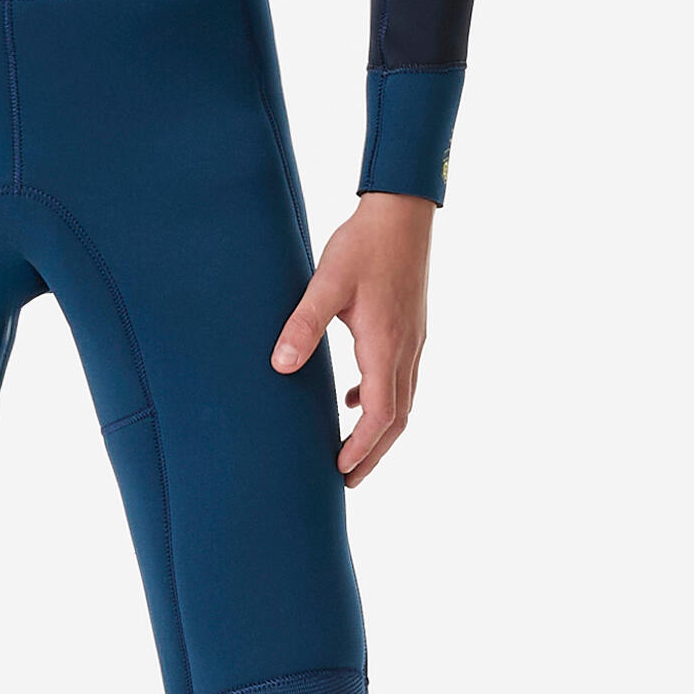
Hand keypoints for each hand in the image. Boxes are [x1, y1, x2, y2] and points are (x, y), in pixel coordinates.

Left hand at [269, 192, 433, 484]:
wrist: (402, 212)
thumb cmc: (364, 245)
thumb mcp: (326, 284)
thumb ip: (303, 325)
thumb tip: (280, 366)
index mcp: (385, 345)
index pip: (382, 415)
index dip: (363, 448)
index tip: (340, 471)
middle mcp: (406, 349)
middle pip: (398, 420)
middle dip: (373, 454)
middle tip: (347, 481)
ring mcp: (413, 340)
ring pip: (403, 401)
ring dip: (380, 431)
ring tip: (351, 450)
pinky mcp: (410, 329)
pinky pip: (401, 378)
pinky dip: (381, 399)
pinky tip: (353, 397)